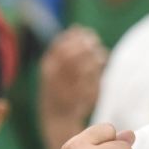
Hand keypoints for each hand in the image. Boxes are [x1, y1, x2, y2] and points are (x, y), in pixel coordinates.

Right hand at [40, 27, 107, 142]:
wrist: (58, 119)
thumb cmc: (58, 89)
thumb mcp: (54, 67)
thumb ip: (63, 47)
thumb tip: (77, 28)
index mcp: (48, 68)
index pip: (62, 45)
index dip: (76, 36)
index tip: (85, 33)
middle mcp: (56, 78)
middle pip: (75, 54)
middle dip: (87, 44)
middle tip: (93, 42)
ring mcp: (69, 88)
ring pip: (87, 65)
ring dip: (96, 56)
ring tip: (99, 55)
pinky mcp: (83, 97)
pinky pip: (95, 78)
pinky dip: (99, 69)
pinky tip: (100, 65)